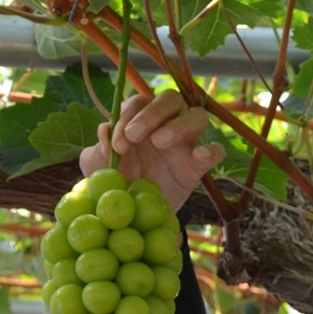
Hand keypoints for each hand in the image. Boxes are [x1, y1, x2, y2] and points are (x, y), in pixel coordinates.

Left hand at [79, 90, 223, 209]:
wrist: (131, 214)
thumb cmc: (115, 181)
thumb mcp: (97, 168)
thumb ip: (97, 150)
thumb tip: (104, 131)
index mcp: (138, 120)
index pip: (138, 103)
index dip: (127, 116)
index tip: (117, 143)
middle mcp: (164, 125)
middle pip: (170, 99)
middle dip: (152, 112)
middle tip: (134, 134)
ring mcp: (184, 144)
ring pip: (197, 117)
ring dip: (180, 124)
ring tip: (160, 142)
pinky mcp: (197, 167)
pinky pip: (216, 151)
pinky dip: (212, 150)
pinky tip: (200, 155)